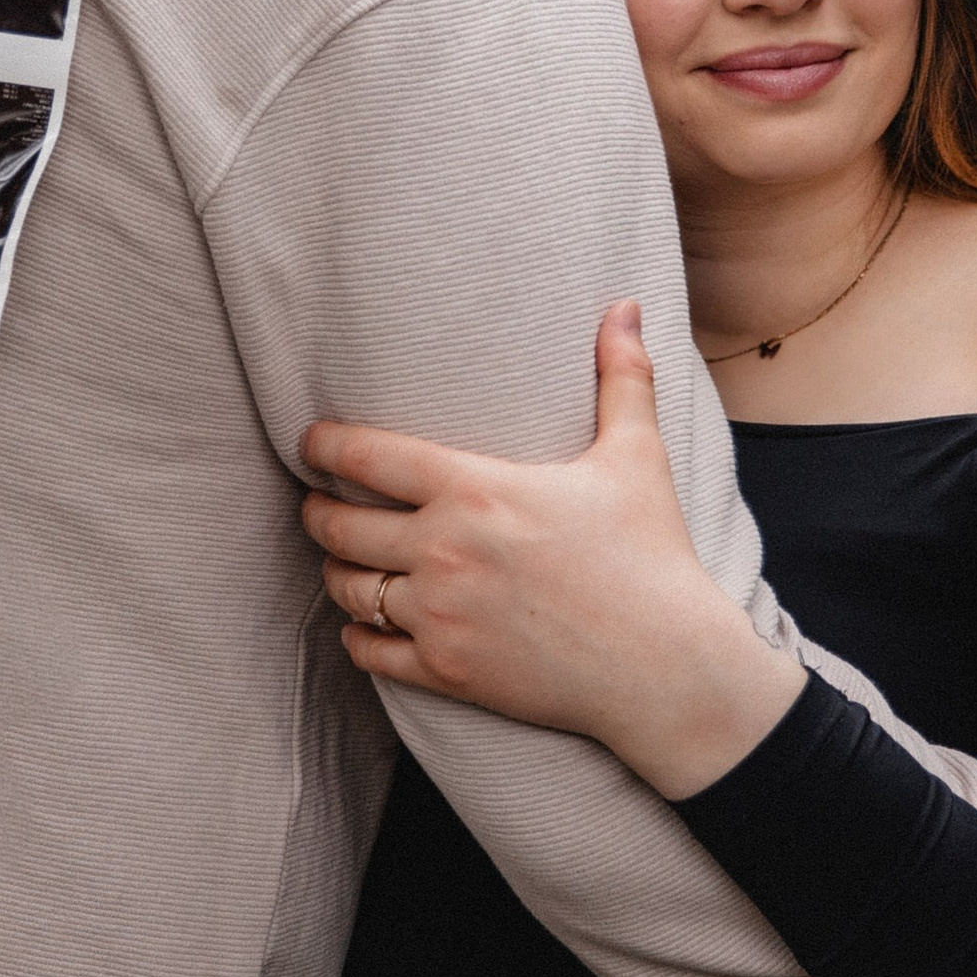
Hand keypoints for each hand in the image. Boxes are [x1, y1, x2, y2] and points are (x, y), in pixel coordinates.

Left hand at [299, 303, 804, 799]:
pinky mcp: (446, 670)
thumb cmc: (651, 557)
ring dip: (335, 572)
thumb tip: (625, 306)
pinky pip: (368, 651)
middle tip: (318, 505)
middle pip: (339, 526)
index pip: (366, 458)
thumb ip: (622, 376)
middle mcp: (443, 550)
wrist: (665, 667)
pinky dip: (357, 636)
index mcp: (475, 490)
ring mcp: (439, 615)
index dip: (324, 446)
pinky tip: (362, 626)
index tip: (310, 442)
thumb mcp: (636, 457)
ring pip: (348, 589)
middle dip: (318, 512)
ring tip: (340, 562)